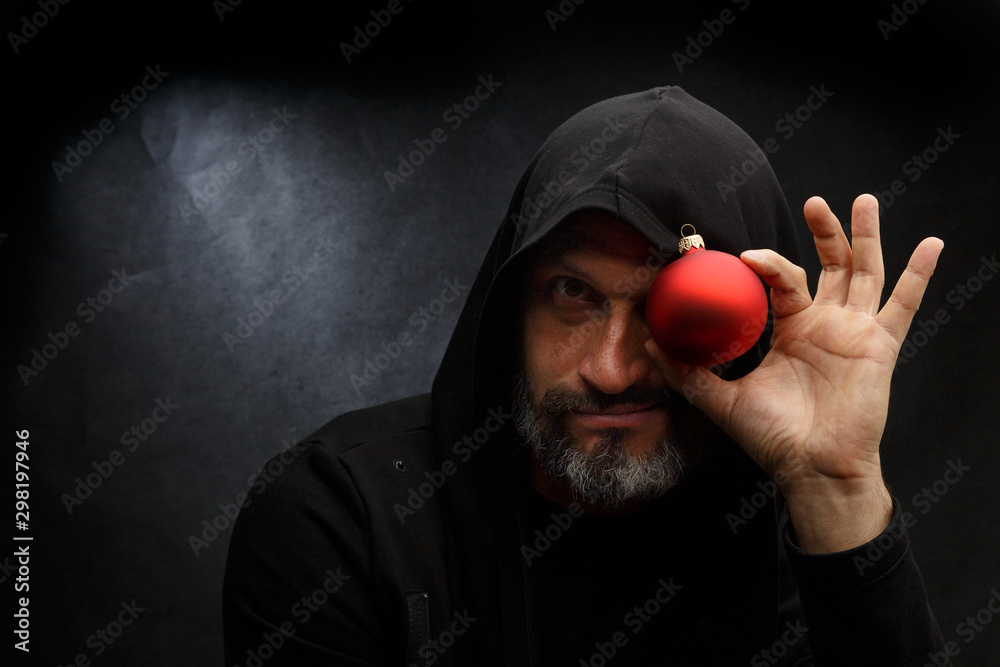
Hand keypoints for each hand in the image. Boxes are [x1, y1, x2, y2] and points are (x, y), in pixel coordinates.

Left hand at [645, 194, 944, 551]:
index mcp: (790, 331)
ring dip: (864, 236)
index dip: (765, 262)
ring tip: (862, 200)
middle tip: (814, 201)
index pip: (781, 280)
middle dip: (824, 232)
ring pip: (864, 272)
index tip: (741, 252)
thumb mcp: (723, 399)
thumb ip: (688, 372)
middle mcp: (824, 324)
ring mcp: (854, 331)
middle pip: (829, 265)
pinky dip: (920, 274)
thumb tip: (649, 343)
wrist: (811, 469)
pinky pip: (904, 304)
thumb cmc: (773, 438)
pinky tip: (933, 243)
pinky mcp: (880, 345)